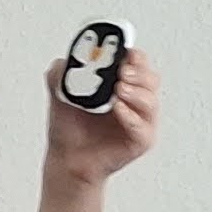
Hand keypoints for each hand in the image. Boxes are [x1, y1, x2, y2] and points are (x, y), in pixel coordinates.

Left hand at [45, 42, 164, 191]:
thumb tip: (63, 61)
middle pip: (151, 80)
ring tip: (119, 90)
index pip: (138, 64)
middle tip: (122, 72)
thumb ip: (60, 75)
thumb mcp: (60, 96)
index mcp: (121, 85)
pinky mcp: (140, 141)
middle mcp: (135, 101)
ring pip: (150, 102)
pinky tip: (118, 109)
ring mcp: (140, 121)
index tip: (125, 52)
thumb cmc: (69, 128)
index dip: (135, 56)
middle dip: (139, 73)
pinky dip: (131, 117)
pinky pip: (142, 127)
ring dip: (136, 93)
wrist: (65, 158)